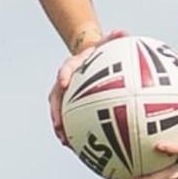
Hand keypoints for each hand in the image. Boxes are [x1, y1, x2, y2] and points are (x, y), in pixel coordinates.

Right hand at [49, 29, 125, 147]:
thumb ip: (114, 38)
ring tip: (65, 142)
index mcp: (73, 65)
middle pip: (56, 97)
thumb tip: (122, 31)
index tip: (64, 83)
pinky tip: (80, 147)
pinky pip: (71, 119)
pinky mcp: (71, 105)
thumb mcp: (107, 43)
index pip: (65, 68)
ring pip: (59, 112)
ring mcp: (66, 94)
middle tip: (59, 125)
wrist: (92, 56)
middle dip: (56, 112)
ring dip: (60, 127)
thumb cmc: (103, 51)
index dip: (64, 75)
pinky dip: (74, 132)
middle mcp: (66, 81)